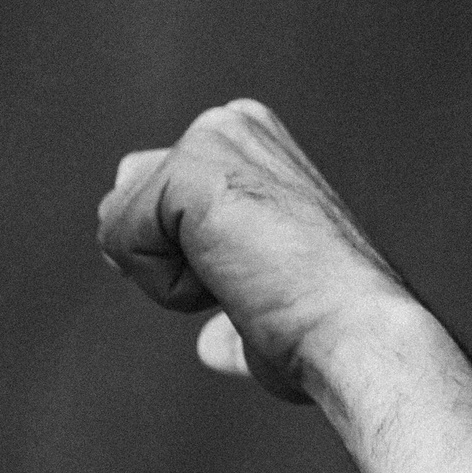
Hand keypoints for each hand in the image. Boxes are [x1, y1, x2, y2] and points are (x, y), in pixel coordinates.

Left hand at [96, 100, 407, 401]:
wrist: (353, 333)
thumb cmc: (322, 330)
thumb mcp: (263, 309)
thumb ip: (231, 304)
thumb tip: (210, 347)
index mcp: (245, 146)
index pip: (144, 200)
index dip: (171, 261)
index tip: (248, 280)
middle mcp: (229, 125)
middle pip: (121, 203)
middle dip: (161, 261)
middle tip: (246, 280)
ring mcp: (214, 136)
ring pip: (118, 224)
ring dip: (167, 277)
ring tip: (245, 280)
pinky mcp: (192, 166)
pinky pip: (120, 239)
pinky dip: (164, 283)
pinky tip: (234, 280)